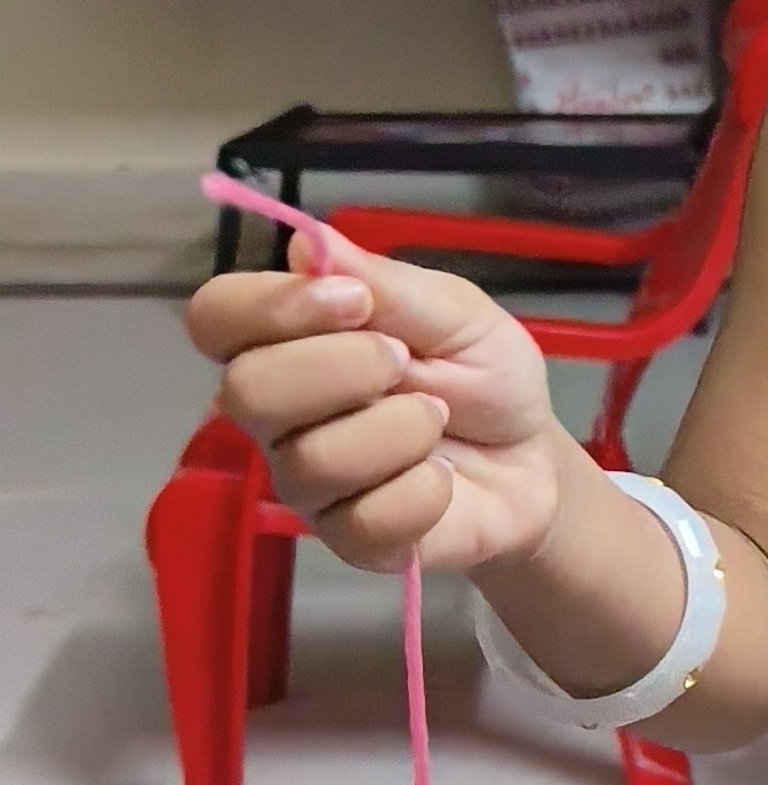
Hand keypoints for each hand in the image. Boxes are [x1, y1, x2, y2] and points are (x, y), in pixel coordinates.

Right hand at [188, 243, 566, 574]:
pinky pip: (364, 520)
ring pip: (312, 460)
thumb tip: (307, 244)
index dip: (271, 307)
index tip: (354, 302)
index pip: (217, 317)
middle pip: (247, 391)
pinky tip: (443, 479)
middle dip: (342, 368)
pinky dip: (423, 491)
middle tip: (404, 363)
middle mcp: (279, 414)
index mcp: (288, 342)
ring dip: (399, 431)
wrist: (532, 459)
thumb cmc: (481, 375)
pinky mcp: (349, 540)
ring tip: (438, 419)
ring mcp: (307, 482)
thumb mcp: (455, 312)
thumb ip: (387, 284)